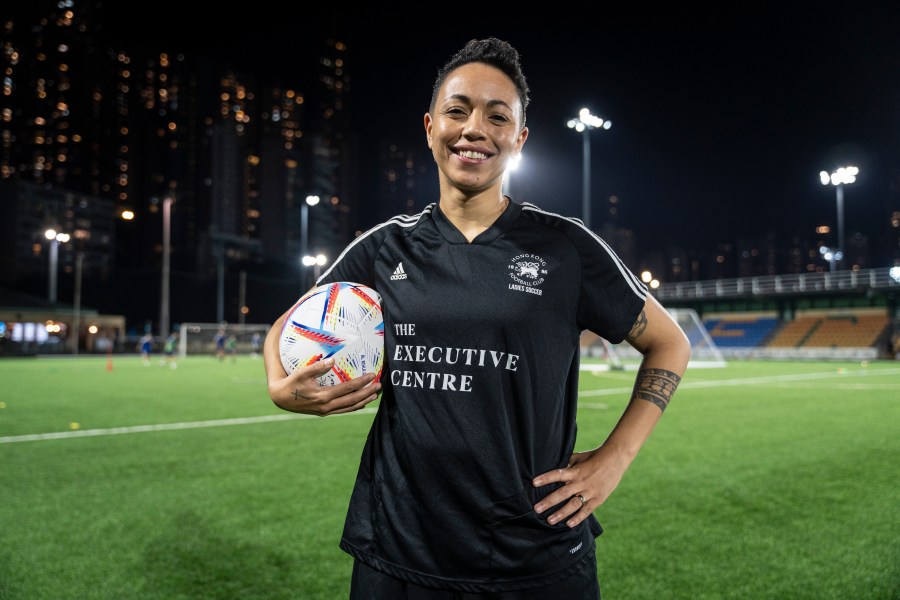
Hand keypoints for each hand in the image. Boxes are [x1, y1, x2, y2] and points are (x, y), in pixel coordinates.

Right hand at [267, 357, 381, 415]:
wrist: (280, 398)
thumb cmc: (291, 382)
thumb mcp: (301, 373)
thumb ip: (317, 367)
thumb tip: (332, 361)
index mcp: (323, 396)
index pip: (347, 389)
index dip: (361, 382)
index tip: (372, 375)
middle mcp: (327, 406)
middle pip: (352, 400)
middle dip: (367, 393)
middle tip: (379, 385)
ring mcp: (326, 411)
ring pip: (349, 407)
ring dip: (363, 401)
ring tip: (375, 395)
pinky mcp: (324, 412)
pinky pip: (343, 410)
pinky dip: (354, 406)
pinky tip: (361, 402)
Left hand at [531, 445, 626, 527]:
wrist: (616, 459)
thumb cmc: (595, 456)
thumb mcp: (579, 457)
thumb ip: (567, 463)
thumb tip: (554, 465)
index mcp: (576, 471)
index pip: (558, 474)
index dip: (546, 478)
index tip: (534, 483)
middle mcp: (581, 482)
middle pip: (562, 493)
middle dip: (548, 501)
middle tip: (536, 509)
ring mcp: (590, 492)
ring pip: (573, 505)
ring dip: (561, 513)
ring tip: (549, 521)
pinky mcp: (598, 499)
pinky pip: (586, 510)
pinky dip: (578, 518)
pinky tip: (568, 524)